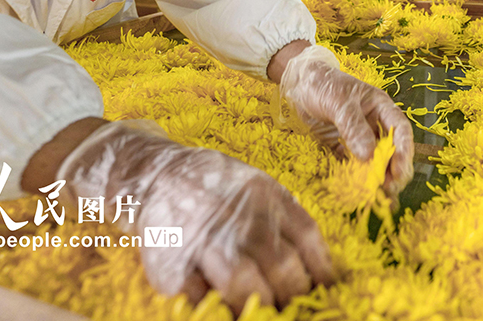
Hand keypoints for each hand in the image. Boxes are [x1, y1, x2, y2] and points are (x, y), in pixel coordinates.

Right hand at [57, 121, 332, 312]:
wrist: (156, 176)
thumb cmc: (217, 186)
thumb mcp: (259, 187)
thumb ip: (287, 220)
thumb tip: (319, 268)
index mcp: (266, 196)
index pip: (307, 239)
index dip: (321, 271)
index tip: (326, 291)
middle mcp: (238, 217)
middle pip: (280, 267)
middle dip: (292, 296)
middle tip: (293, 308)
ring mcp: (204, 240)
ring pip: (242, 285)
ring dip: (257, 307)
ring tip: (260, 312)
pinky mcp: (173, 264)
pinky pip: (200, 297)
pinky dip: (215, 308)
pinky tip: (224, 309)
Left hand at [279, 45, 413, 197]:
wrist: (298, 83)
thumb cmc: (324, 84)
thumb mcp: (340, 103)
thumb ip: (354, 127)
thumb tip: (369, 157)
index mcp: (381, 108)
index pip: (400, 130)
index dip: (404, 151)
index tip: (400, 171)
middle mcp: (374, 124)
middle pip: (390, 150)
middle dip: (393, 170)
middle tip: (390, 189)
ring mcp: (358, 136)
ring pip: (373, 160)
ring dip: (377, 178)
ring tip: (379, 197)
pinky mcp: (341, 147)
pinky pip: (352, 164)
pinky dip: (356, 178)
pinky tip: (358, 192)